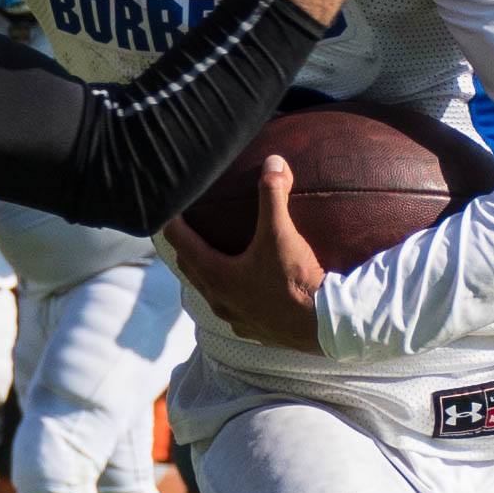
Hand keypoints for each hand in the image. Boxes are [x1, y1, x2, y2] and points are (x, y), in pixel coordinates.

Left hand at [162, 156, 326, 353]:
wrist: (326, 326)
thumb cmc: (296, 281)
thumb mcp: (281, 234)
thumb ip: (273, 195)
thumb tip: (273, 162)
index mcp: (217, 276)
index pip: (181, 244)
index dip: (171, 224)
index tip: (167, 210)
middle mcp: (219, 300)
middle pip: (191, 268)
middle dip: (186, 246)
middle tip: (187, 227)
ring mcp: (235, 319)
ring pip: (210, 291)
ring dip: (207, 271)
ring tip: (214, 253)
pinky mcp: (254, 331)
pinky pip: (232, 308)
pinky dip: (230, 292)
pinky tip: (245, 286)